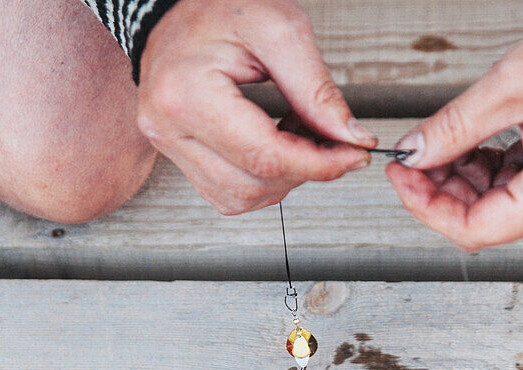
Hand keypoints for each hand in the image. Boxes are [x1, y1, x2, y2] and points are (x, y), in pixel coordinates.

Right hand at [137, 0, 375, 214]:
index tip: (354, 155)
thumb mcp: (281, 31)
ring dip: (282, 179)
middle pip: (251, 184)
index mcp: (187, 94)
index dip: (319, 164)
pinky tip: (276, 147)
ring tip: (300, 138)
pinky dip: (260, 180)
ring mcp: (168, 144)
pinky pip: (225, 191)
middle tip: (335, 144)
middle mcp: (169, 127)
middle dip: (304, 172)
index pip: (264, 156)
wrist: (180, 5)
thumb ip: (317, 91)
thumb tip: (351, 138)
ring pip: (238, 197)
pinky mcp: (176, 153)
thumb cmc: (222, 7)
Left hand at [386, 0, 522, 248]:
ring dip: (462, 176)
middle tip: (412, 155)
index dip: (426, 207)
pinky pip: (519, 179)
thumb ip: (453, 129)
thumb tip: (414, 154)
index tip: (400, 175)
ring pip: (499, 200)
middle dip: (441, 190)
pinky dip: (487, 164)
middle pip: (485, 219)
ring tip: (440, 140)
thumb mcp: (510, 88)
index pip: (474, 230)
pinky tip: (470, 138)